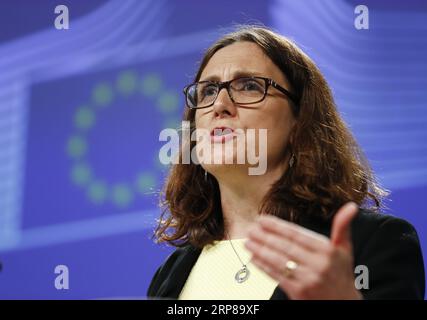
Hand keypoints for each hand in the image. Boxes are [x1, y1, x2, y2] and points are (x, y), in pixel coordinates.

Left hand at [245, 202, 362, 299]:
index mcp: (327, 250)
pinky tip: (253, 259)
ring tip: (247, 241)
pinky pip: (277, 276)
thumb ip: (343, 227)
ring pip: (278, 261)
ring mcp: (308, 279)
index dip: (277, 226)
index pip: (297, 234)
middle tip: (250, 228)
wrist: (343, 304)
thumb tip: (351, 206)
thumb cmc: (340, 272)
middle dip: (264, 236)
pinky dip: (263, 267)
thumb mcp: (345, 249)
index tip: (262, 219)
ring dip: (260, 250)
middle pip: (285, 246)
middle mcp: (318, 264)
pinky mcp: (299, 292)